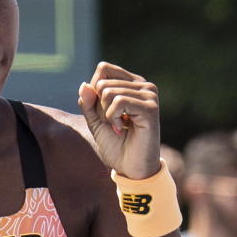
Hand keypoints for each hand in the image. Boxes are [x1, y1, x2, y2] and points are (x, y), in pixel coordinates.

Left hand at [78, 61, 160, 179]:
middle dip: (99, 107)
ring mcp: (149, 95)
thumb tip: (84, 84)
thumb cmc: (115, 145)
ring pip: (108, 92)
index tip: (103, 113)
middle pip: (103, 82)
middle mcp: (143, 86)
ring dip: (106, 115)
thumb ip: (87, 102)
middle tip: (113, 123)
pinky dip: (113, 118)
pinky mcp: (151, 107)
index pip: (103, 69)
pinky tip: (123, 128)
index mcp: (131, 84)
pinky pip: (118, 102)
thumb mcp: (94, 121)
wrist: (130, 168)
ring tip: (119, 127)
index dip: (94, 91)